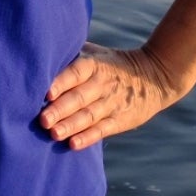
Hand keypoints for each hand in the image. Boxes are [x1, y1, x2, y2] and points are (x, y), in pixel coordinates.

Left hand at [38, 43, 182, 149]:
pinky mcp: (120, 120)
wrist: (155, 76)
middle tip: (42, 119)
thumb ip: (73, 54)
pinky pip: (102, 129)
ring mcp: (112, 103)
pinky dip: (88, 137)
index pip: (76, 72)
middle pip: (79, 97)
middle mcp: (102, 84)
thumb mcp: (98, 53)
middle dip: (60, 109)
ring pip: (88, 115)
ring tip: (53, 134)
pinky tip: (73, 144)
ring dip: (70, 125)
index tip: (45, 92)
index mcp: (95, 65)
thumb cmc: (113, 65)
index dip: (61, 82)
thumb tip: (39, 51)